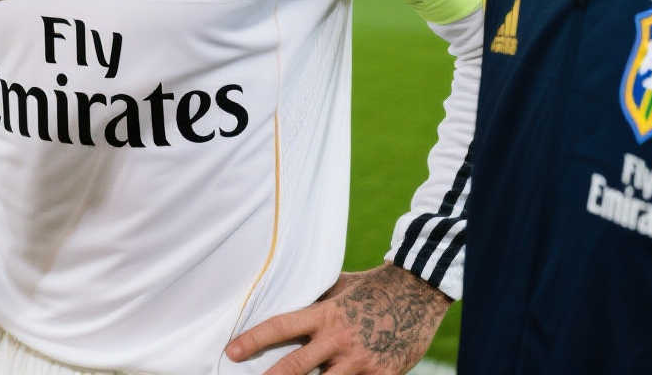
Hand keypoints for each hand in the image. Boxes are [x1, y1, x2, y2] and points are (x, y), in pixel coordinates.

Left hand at [225, 265, 449, 374]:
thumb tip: (290, 298)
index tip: (232, 352)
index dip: (253, 340)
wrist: (419, 290)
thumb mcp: (341, 286)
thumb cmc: (375, 285)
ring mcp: (361, 361)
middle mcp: (339, 339)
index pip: (281, 327)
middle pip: (295, 367)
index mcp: (326, 314)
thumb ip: (317, 299)